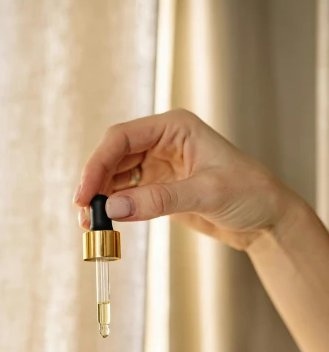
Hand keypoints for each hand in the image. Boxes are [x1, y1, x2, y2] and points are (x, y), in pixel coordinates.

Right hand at [73, 109, 299, 249]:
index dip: (98, 164)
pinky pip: (126, 196)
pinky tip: (106, 223)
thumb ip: (159, 199)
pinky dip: (114, 209)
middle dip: (95, 184)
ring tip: (90, 224)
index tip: (85, 193)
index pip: (122, 138)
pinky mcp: (158, 189)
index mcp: (174, 127)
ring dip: (101, 199)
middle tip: (83, 213)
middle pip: (113, 157)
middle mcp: (162, 142)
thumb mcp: (207, 194)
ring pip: (115, 178)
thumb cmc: (250, 193)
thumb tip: (113, 207)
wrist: (267, 219)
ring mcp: (158, 166)